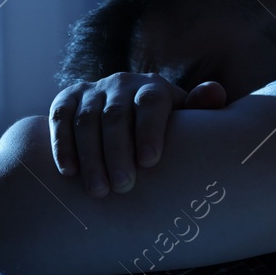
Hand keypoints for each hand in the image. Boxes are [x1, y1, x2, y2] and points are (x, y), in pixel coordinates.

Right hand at [49, 72, 227, 197]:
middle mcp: (121, 84)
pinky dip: (62, 145)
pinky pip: (61, 120)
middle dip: (117, 152)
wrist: (125, 113)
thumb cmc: (163, 129)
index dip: (149, 130)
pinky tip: (69, 172)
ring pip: (86, 121)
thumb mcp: (185, 120)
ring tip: (99, 190)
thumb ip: (201, 109)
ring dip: (90, 156)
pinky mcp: (66, 100)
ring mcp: (92, 91)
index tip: (150, 162)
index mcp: (153, 87)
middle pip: (115, 116)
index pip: (150, 103)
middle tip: (122, 186)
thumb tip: (214, 93)